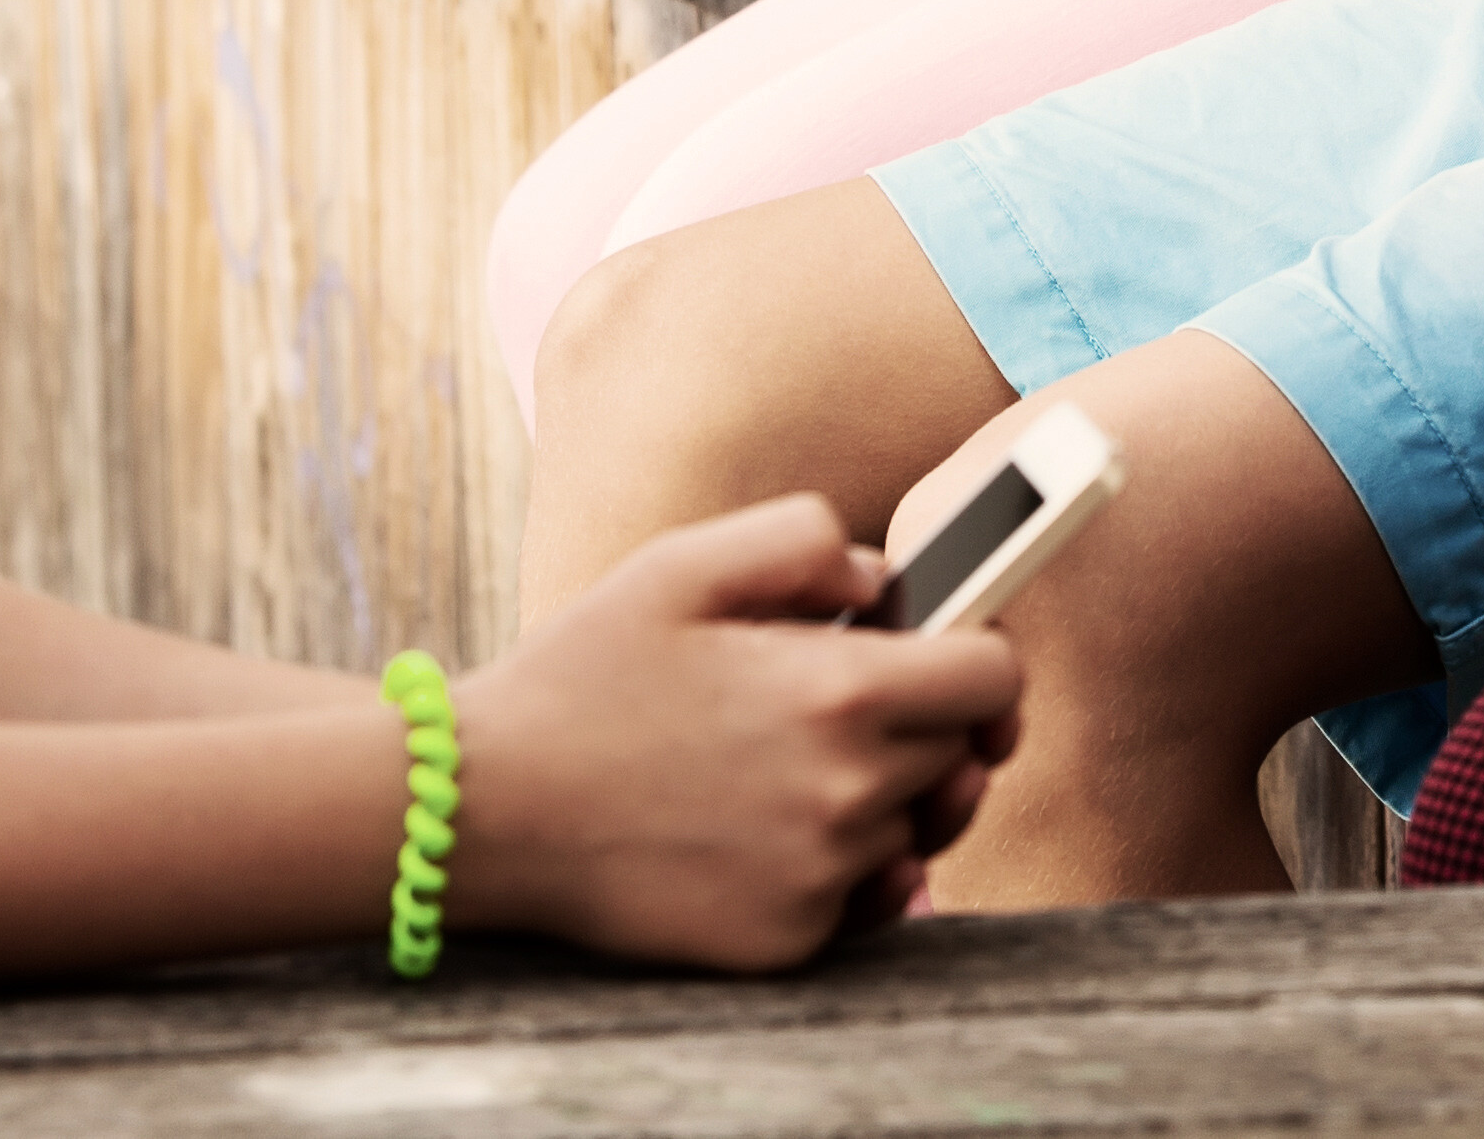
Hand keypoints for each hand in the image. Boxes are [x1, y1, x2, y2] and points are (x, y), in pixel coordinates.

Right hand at [443, 495, 1020, 971]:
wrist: (487, 809)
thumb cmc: (584, 675)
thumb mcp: (683, 562)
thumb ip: (806, 541)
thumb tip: (883, 578)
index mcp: (840, 693)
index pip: (995, 677)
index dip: (980, 651)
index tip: (948, 648)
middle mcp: (848, 796)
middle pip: (963, 753)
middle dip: (927, 718)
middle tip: (846, 700)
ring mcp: (820, 880)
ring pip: (916, 826)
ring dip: (885, 792)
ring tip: (800, 760)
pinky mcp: (787, 942)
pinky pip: (867, 897)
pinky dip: (843, 864)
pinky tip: (776, 825)